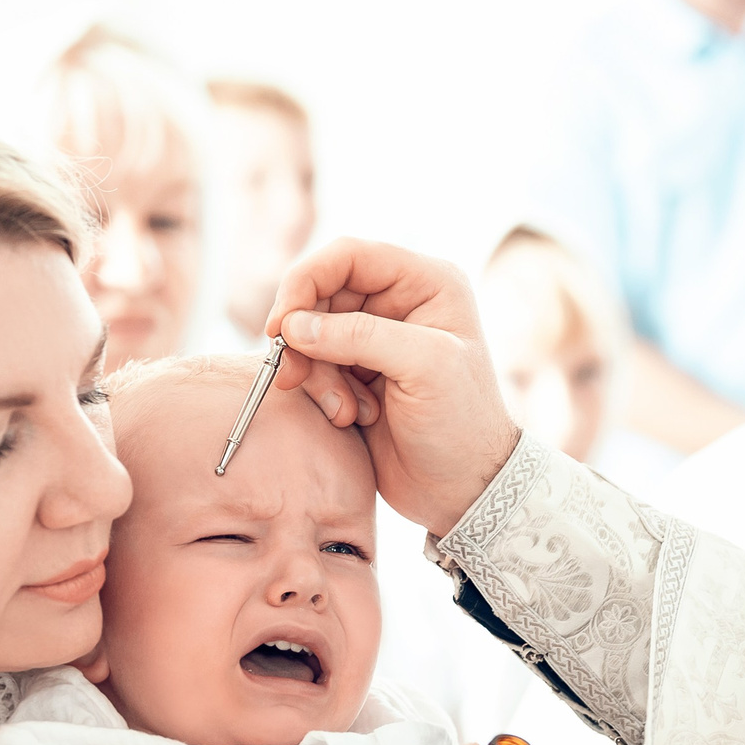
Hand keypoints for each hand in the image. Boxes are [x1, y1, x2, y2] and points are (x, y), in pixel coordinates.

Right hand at [264, 238, 522, 535]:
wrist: (464, 489)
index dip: (305, 280)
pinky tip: (351, 417)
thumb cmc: (463, 424)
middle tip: (293, 375)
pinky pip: (314, 366)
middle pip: (320, 294)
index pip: (348, 256)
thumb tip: (294, 325)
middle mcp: (400, 302)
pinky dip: (321, 392)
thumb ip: (360, 337)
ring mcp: (376, 338)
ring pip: (311, 333)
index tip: (280, 323)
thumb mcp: (424, 369)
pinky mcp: (357, 372)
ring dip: (315, 373)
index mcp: (426, 283)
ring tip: (345, 410)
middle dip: (304, 337)